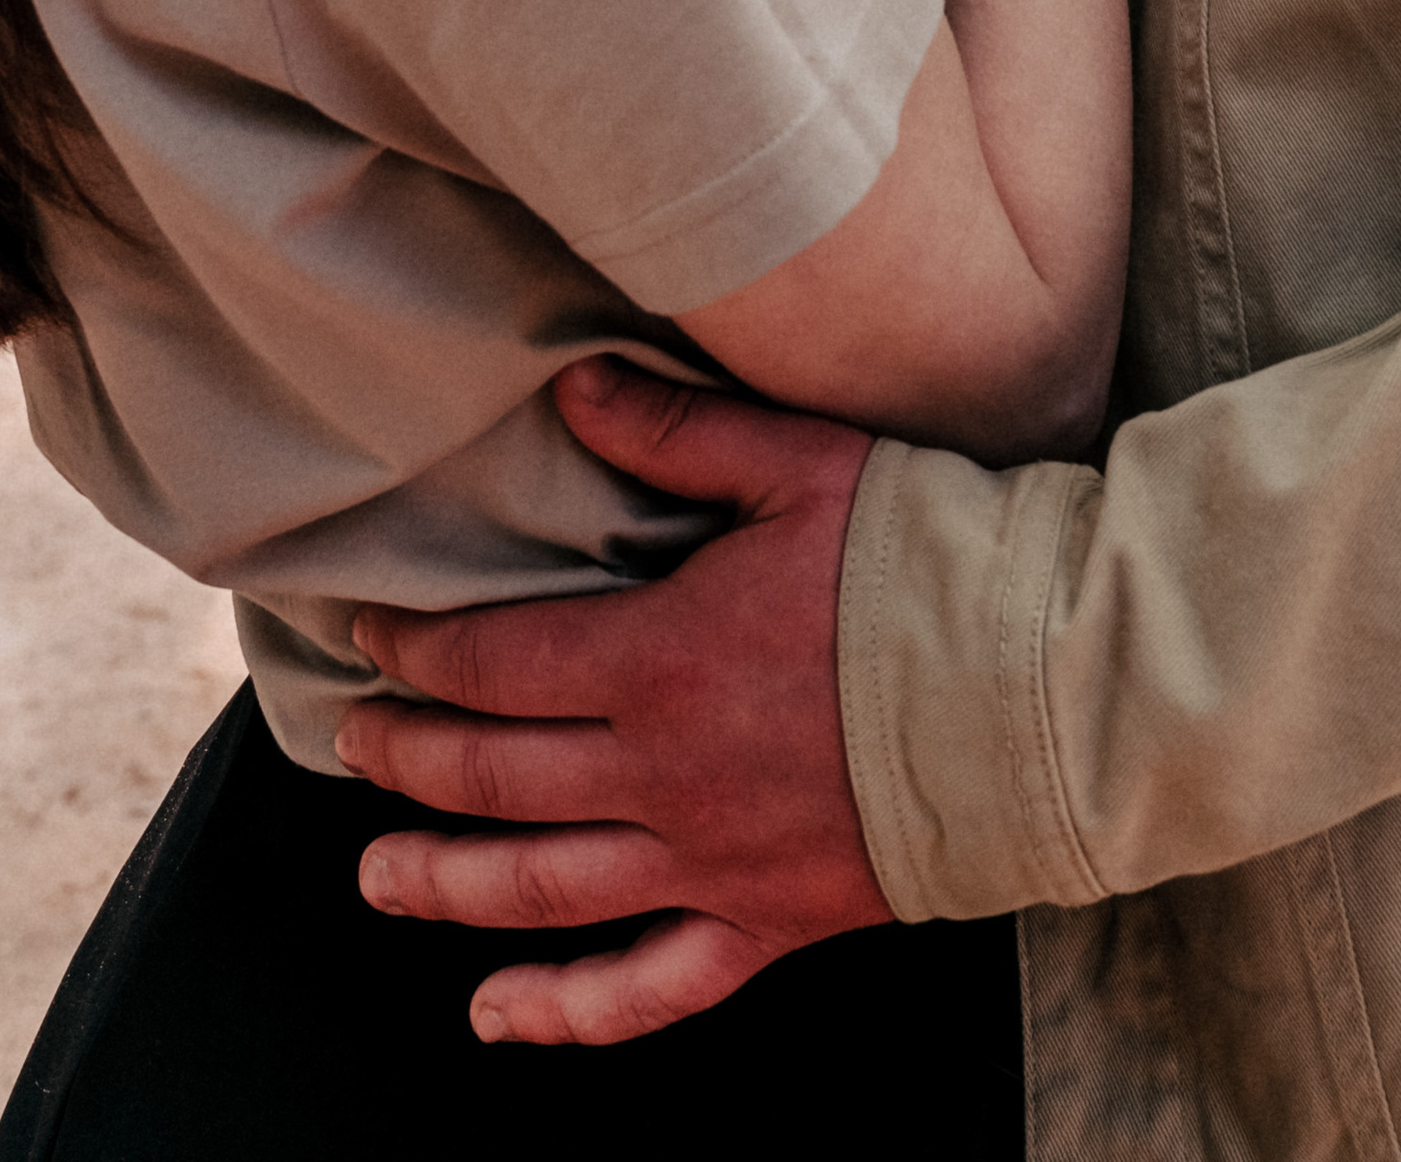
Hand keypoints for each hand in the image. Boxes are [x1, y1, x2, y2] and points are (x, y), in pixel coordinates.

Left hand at [337, 357, 886, 1045]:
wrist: (1044, 692)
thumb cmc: (927, 562)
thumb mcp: (798, 464)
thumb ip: (675, 433)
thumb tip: (574, 387)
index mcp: (660, 661)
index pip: (496, 664)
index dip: (419, 653)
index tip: (369, 637)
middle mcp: (663, 777)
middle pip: (496, 778)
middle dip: (411, 759)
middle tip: (356, 741)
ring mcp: (711, 864)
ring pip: (542, 890)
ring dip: (445, 885)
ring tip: (378, 874)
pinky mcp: (768, 925)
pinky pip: (647, 991)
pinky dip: (564, 1012)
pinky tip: (498, 1013)